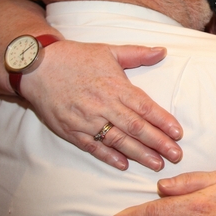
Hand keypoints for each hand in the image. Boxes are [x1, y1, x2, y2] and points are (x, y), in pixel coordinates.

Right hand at [20, 41, 183, 170]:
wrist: (37, 66)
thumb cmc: (76, 58)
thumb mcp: (109, 51)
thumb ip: (138, 54)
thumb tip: (163, 51)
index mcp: (116, 86)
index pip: (145, 107)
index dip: (163, 121)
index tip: (178, 133)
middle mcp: (103, 104)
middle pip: (136, 127)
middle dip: (158, 143)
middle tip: (176, 156)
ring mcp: (86, 119)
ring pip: (118, 140)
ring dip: (139, 154)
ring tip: (157, 164)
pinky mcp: (71, 129)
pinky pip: (93, 146)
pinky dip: (109, 156)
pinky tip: (124, 165)